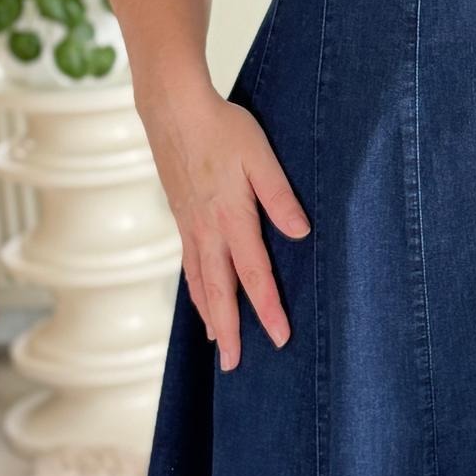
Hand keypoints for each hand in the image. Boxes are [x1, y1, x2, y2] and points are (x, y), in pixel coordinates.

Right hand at [143, 84, 310, 369]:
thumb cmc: (222, 128)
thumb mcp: (260, 156)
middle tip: (236, 365)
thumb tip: (302, 234)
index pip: (253, 275)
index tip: (281, 338)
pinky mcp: (182, 218)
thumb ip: (280, 196)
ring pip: (199, 282)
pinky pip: (189, 265)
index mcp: (231, 218)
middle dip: (230, 331)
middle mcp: (207, 230)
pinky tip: (200, 299)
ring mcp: (190, 226)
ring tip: (218, 344)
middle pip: (219, 292)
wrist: (173, 110)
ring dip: (210, 316)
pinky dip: (196, 290)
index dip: (268, 309)